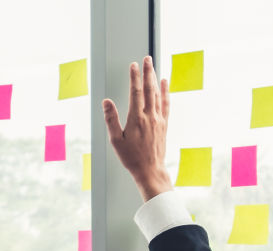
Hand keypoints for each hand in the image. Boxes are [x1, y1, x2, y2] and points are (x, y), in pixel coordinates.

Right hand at [102, 55, 172, 201]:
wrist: (150, 169)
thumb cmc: (130, 157)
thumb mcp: (115, 140)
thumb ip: (111, 119)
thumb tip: (106, 102)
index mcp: (136, 118)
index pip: (136, 92)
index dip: (134, 77)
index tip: (133, 65)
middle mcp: (149, 115)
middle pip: (149, 89)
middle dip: (148, 72)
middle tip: (147, 58)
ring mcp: (159, 118)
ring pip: (158, 93)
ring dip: (155, 78)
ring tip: (154, 66)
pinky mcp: (164, 123)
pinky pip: (166, 103)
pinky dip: (165, 91)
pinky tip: (165, 83)